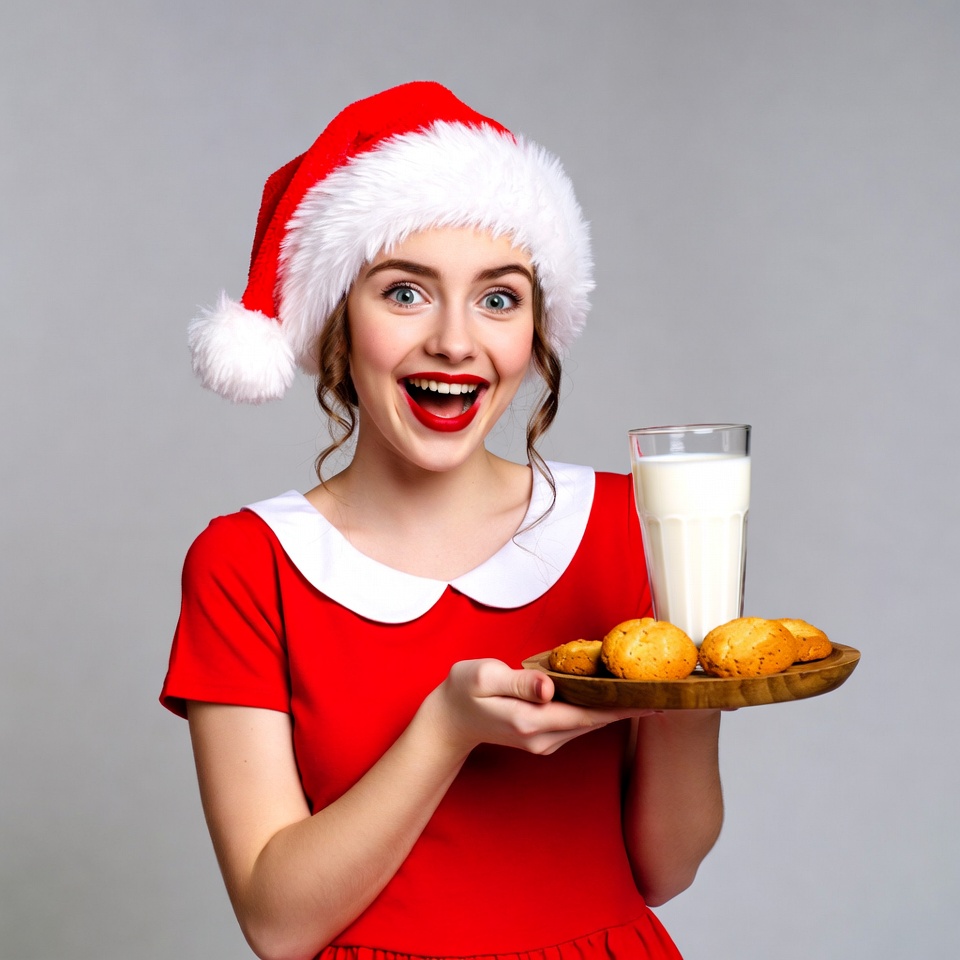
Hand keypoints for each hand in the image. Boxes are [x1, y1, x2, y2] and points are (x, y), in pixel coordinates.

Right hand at [425, 658, 658, 757]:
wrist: (448, 720)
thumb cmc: (463, 691)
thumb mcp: (484, 676)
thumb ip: (518, 680)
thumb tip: (549, 686)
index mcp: (531, 721)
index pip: (587, 714)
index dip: (622, 707)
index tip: (653, 699)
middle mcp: (542, 738)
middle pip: (595, 722)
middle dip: (627, 708)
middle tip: (663, 692)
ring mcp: (543, 743)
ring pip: (588, 724)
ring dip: (615, 711)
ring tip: (645, 693)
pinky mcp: (542, 739)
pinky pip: (577, 723)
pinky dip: (597, 711)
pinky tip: (611, 697)